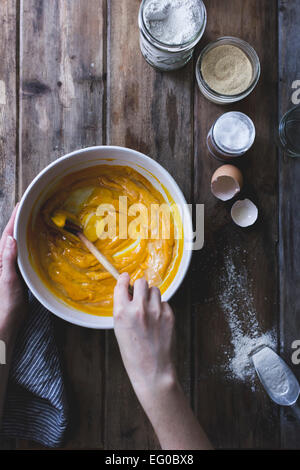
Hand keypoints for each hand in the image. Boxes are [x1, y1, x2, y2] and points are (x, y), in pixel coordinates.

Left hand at [0, 205, 26, 335]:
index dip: (15, 217)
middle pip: (12, 234)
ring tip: (34, 217)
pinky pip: (23, 252)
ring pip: (18, 242)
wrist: (7, 321)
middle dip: (20, 218)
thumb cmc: (5, 303)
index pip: (8, 232)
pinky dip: (29, 242)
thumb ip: (7, 259)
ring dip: (24, 229)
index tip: (22, 204)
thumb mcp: (8, 280)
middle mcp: (4, 258)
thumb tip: (10, 238)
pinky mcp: (18, 271)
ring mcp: (11, 264)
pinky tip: (36, 240)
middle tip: (30, 205)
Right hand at [114, 273, 176, 397]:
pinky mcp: (169, 315)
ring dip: (151, 296)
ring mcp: (155, 311)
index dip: (125, 279)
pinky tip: (158, 321)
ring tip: (150, 310)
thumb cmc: (133, 353)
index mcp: (121, 312)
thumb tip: (129, 292)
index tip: (126, 277)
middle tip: (140, 295)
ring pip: (155, 290)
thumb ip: (123, 309)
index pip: (122, 284)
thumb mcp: (120, 329)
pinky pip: (164, 303)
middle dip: (140, 287)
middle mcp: (138, 309)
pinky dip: (161, 308)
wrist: (153, 371)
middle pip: (142, 282)